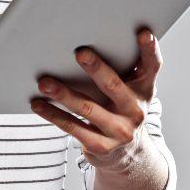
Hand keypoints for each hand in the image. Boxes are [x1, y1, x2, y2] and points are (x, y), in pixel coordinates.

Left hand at [30, 28, 162, 171]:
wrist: (129, 156)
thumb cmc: (121, 108)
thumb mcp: (131, 90)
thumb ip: (124, 68)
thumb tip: (91, 36)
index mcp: (143, 90)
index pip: (152, 67)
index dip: (149, 50)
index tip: (144, 33)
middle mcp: (135, 110)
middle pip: (113, 85)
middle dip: (97, 69)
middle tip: (80, 53)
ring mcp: (119, 131)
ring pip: (88, 108)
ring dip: (64, 94)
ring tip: (44, 83)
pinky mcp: (100, 146)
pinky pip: (73, 127)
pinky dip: (53, 114)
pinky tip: (38, 104)